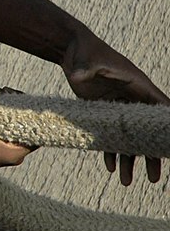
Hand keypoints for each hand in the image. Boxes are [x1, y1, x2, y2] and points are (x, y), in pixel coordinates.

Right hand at [0, 87, 31, 173]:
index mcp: (12, 153)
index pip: (36, 131)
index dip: (30, 112)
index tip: (17, 97)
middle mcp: (10, 155)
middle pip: (24, 126)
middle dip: (16, 108)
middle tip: (3, 93)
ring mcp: (1, 152)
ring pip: (13, 127)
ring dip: (6, 112)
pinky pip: (4, 130)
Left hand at [62, 32, 169, 184]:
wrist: (71, 48)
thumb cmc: (84, 50)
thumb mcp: (86, 60)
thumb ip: (84, 70)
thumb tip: (77, 76)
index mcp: (138, 85)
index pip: (162, 109)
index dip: (168, 129)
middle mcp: (132, 98)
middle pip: (146, 132)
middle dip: (151, 156)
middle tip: (154, 178)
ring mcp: (118, 106)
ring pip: (127, 138)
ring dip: (128, 160)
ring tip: (126, 182)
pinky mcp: (103, 111)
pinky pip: (109, 135)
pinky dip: (110, 151)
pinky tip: (110, 167)